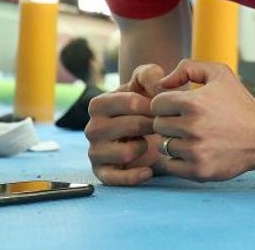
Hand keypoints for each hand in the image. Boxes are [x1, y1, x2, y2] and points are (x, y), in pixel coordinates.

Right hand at [85, 63, 165, 185]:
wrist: (144, 128)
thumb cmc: (145, 101)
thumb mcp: (147, 80)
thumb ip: (152, 75)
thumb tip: (159, 88)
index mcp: (98, 104)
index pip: (131, 102)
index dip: (153, 106)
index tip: (162, 109)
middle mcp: (92, 128)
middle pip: (132, 126)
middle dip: (152, 125)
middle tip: (161, 126)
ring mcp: (95, 151)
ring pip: (126, 153)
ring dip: (144, 147)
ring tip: (148, 142)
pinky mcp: (102, 173)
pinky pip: (116, 179)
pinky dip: (134, 177)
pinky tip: (148, 171)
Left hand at [151, 59, 254, 181]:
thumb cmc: (239, 103)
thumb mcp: (220, 73)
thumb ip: (188, 67)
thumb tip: (163, 82)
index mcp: (193, 102)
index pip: (157, 104)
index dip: (167, 104)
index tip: (181, 107)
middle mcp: (192, 127)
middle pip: (158, 125)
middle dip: (170, 122)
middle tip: (189, 122)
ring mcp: (195, 151)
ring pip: (164, 145)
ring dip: (175, 141)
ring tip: (195, 137)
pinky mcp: (198, 171)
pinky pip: (170, 165)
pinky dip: (178, 160)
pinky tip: (195, 152)